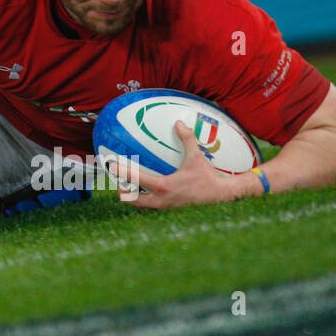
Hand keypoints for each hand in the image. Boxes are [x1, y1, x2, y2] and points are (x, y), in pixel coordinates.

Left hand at [108, 121, 251, 208]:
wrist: (223, 197)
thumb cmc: (208, 178)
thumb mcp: (197, 157)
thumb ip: (187, 139)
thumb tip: (179, 123)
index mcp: (163, 187)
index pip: (136, 180)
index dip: (122, 172)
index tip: (111, 166)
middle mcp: (162, 200)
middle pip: (133, 200)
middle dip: (123, 192)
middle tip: (117, 183)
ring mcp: (166, 208)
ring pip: (143, 206)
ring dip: (134, 199)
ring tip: (128, 190)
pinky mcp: (172, 212)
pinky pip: (154, 208)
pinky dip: (148, 202)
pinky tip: (149, 195)